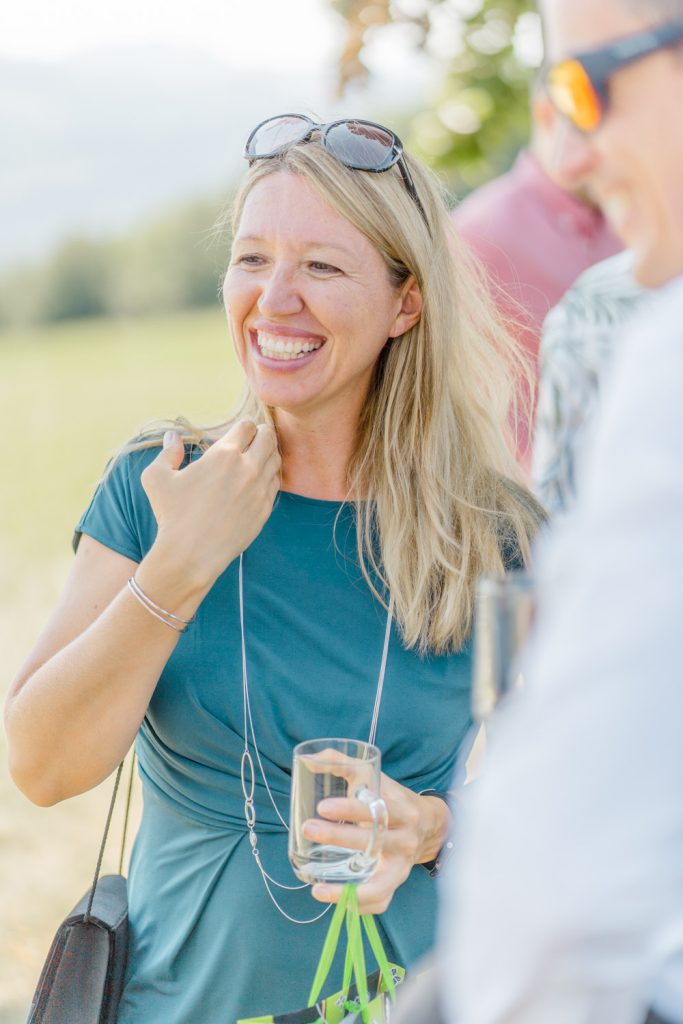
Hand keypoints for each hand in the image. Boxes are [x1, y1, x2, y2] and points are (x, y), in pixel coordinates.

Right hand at [141, 420, 279, 591]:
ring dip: (268, 454)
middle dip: (261, 434)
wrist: (190, 554)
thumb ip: (167, 452)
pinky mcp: (265, 508)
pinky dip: (270, 476)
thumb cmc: (171, 515)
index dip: (243, 427)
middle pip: (268, 437)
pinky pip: (276, 482)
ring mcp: (259, 489)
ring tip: (257, 457)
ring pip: (276, 459)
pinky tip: (259, 479)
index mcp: (223, 454)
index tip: (238, 434)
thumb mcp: (156, 478)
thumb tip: (172, 436)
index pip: (248, 426)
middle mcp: (247, 468)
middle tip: (252, 440)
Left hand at [304, 773, 449, 913]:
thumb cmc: (392, 798)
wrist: (427, 824)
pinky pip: (380, 902)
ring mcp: (402, 867)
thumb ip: (344, 765)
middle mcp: (405, 840)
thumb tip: (308, 760)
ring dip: (348, 891)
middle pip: (374, 843)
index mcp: (403, 811)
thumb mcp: (376, 777)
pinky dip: (358, 906)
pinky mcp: (395, 884)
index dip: (350, 810)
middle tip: (309, 829)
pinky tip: (333, 899)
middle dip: (339, 838)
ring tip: (317, 888)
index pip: (377, 811)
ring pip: (380, 886)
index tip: (322, 807)